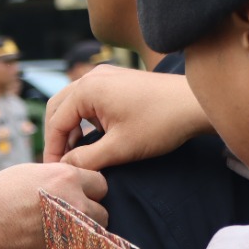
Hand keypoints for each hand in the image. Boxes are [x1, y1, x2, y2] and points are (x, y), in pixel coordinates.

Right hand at [0, 163, 106, 248]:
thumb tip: (64, 184)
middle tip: (65, 220)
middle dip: (88, 216)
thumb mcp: (23, 176)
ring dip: (83, 236)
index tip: (72, 198)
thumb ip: (50, 180)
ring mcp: (73, 232)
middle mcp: (75, 203)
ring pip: (96, 235)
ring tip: (57, 237)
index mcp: (65, 177)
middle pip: (102, 210)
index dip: (86, 191)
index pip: (99, 183)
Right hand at [42, 64, 211, 168]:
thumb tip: (64, 169)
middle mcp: (92, 77)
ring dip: (70, 128)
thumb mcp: (119, 148)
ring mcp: (105, 75)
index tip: (55, 173)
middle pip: (58, 108)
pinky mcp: (117, 80)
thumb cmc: (160, 124)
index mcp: (87, 89)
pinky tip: (94, 137)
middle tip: (61, 164)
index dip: (52, 151)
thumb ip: (86, 160)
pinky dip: (85, 118)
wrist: (196, 105)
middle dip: (57, 137)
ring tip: (77, 154)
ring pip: (73, 103)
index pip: (56, 123)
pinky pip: (89, 99)